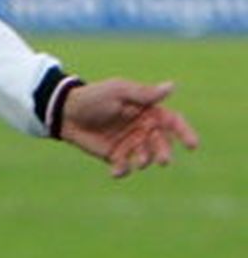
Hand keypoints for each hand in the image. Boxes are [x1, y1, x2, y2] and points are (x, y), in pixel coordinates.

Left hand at [59, 79, 199, 177]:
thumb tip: (172, 86)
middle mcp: (143, 129)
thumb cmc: (94, 97)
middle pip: (161, 143)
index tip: (192, 145)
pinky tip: (116, 171)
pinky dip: (123, 171)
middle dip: (164, 152)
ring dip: (145, 161)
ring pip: (146, 156)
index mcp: (148, 111)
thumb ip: (143, 94)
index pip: (172, 122)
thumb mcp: (118, 91)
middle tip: (162, 161)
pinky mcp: (116, 156)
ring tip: (137, 161)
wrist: (65, 111)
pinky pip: (124, 167)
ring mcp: (130, 143)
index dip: (185, 133)